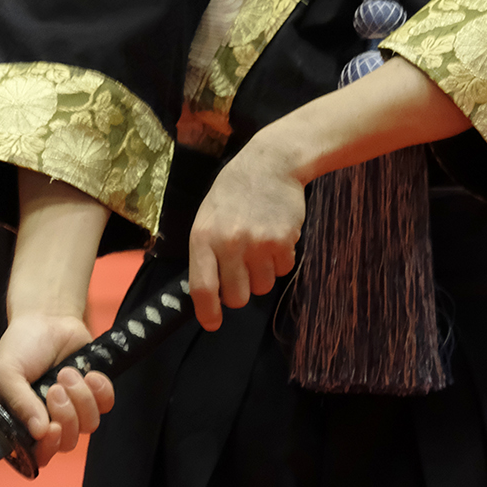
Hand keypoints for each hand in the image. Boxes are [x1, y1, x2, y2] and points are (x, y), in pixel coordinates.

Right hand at [0, 310, 113, 467]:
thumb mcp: (5, 372)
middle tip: (55, 388)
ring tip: (66, 372)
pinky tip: (88, 373)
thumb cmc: (20, 346)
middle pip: (68, 443)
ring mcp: (74, 409)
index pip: (37, 455)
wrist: (47, 317)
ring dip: (80, 397)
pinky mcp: (94, 394)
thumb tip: (38, 431)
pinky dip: (100, 389)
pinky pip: (106, 406)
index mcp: (22, 423)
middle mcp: (48, 421)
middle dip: (65, 415)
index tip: (51, 429)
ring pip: (89, 425)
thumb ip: (17, 402)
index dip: (47, 448)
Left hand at [188, 129, 305, 330]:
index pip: (202, 288)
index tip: (212, 323)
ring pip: (263, 287)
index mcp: (203, 238)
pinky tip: (275, 236)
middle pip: (237, 297)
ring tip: (259, 245)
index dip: (208, 312)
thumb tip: (207, 294)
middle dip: (241, 291)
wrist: (270, 164)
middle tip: (242, 270)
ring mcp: (258, 243)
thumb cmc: (233, 194)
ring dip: (262, 274)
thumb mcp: (207, 218)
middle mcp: (229, 243)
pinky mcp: (284, 241)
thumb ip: (206, 254)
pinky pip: (283, 270)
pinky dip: (281, 260)